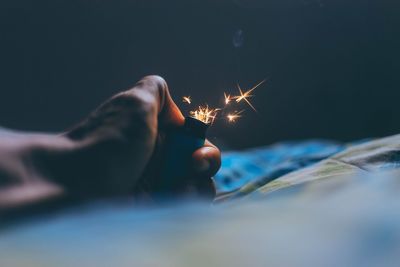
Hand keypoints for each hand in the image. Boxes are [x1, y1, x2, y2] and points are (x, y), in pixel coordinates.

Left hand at [62, 75, 220, 198]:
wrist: (72, 183)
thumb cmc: (107, 141)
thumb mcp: (135, 102)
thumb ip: (156, 89)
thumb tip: (173, 108)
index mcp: (157, 134)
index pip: (195, 142)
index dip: (202, 147)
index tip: (195, 154)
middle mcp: (159, 159)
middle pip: (202, 166)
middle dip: (205, 164)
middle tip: (192, 166)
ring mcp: (155, 185)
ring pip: (197, 188)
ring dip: (197, 187)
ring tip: (178, 189)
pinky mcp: (150, 209)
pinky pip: (181, 209)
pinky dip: (183, 203)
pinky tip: (168, 200)